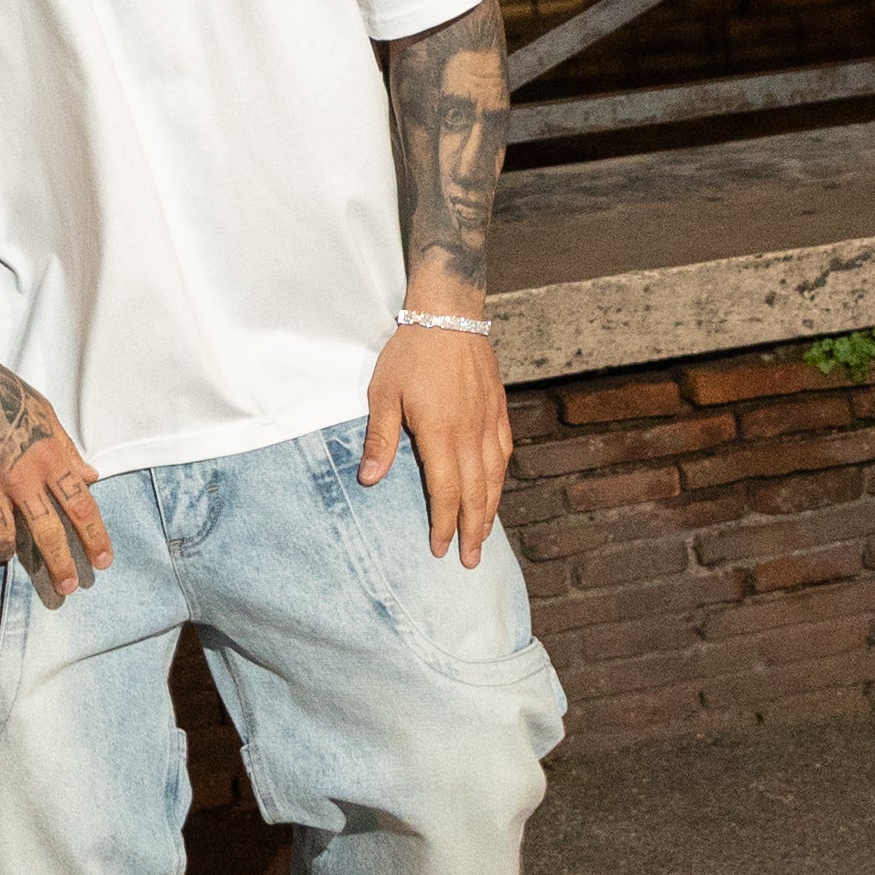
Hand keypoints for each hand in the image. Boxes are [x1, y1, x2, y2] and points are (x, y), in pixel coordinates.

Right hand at [0, 359, 112, 601]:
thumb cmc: (4, 394)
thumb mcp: (45, 415)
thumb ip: (67, 450)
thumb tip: (91, 479)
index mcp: (48, 456)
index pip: (80, 504)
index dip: (94, 535)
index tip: (103, 561)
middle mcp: (20, 475)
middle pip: (47, 531)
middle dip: (61, 564)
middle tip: (68, 588)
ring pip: (3, 537)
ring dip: (8, 553)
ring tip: (9, 557)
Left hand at [362, 313, 509, 564]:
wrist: (449, 314)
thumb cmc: (410, 353)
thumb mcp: (384, 394)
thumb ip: (380, 439)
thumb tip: (370, 481)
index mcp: (441, 433)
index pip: (447, 492)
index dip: (444, 524)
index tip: (440, 549)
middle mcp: (471, 434)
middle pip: (477, 494)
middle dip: (473, 531)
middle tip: (469, 560)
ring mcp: (489, 422)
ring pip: (494, 478)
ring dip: (490, 511)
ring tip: (484, 536)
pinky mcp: (497, 410)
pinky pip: (503, 454)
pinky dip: (499, 480)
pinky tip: (494, 490)